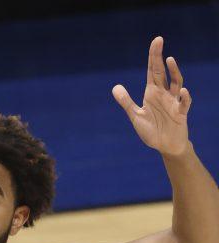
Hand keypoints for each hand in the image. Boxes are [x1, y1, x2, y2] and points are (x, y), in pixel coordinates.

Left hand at [112, 37, 190, 156]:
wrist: (165, 145)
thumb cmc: (152, 130)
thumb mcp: (136, 116)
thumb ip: (126, 102)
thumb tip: (115, 87)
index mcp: (152, 93)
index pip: (152, 71)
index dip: (153, 56)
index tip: (156, 41)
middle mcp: (164, 94)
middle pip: (162, 72)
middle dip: (159, 57)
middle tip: (158, 40)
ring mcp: (174, 102)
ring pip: (176, 83)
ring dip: (174, 72)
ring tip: (169, 60)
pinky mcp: (181, 113)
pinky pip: (184, 103)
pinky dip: (184, 97)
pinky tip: (183, 90)